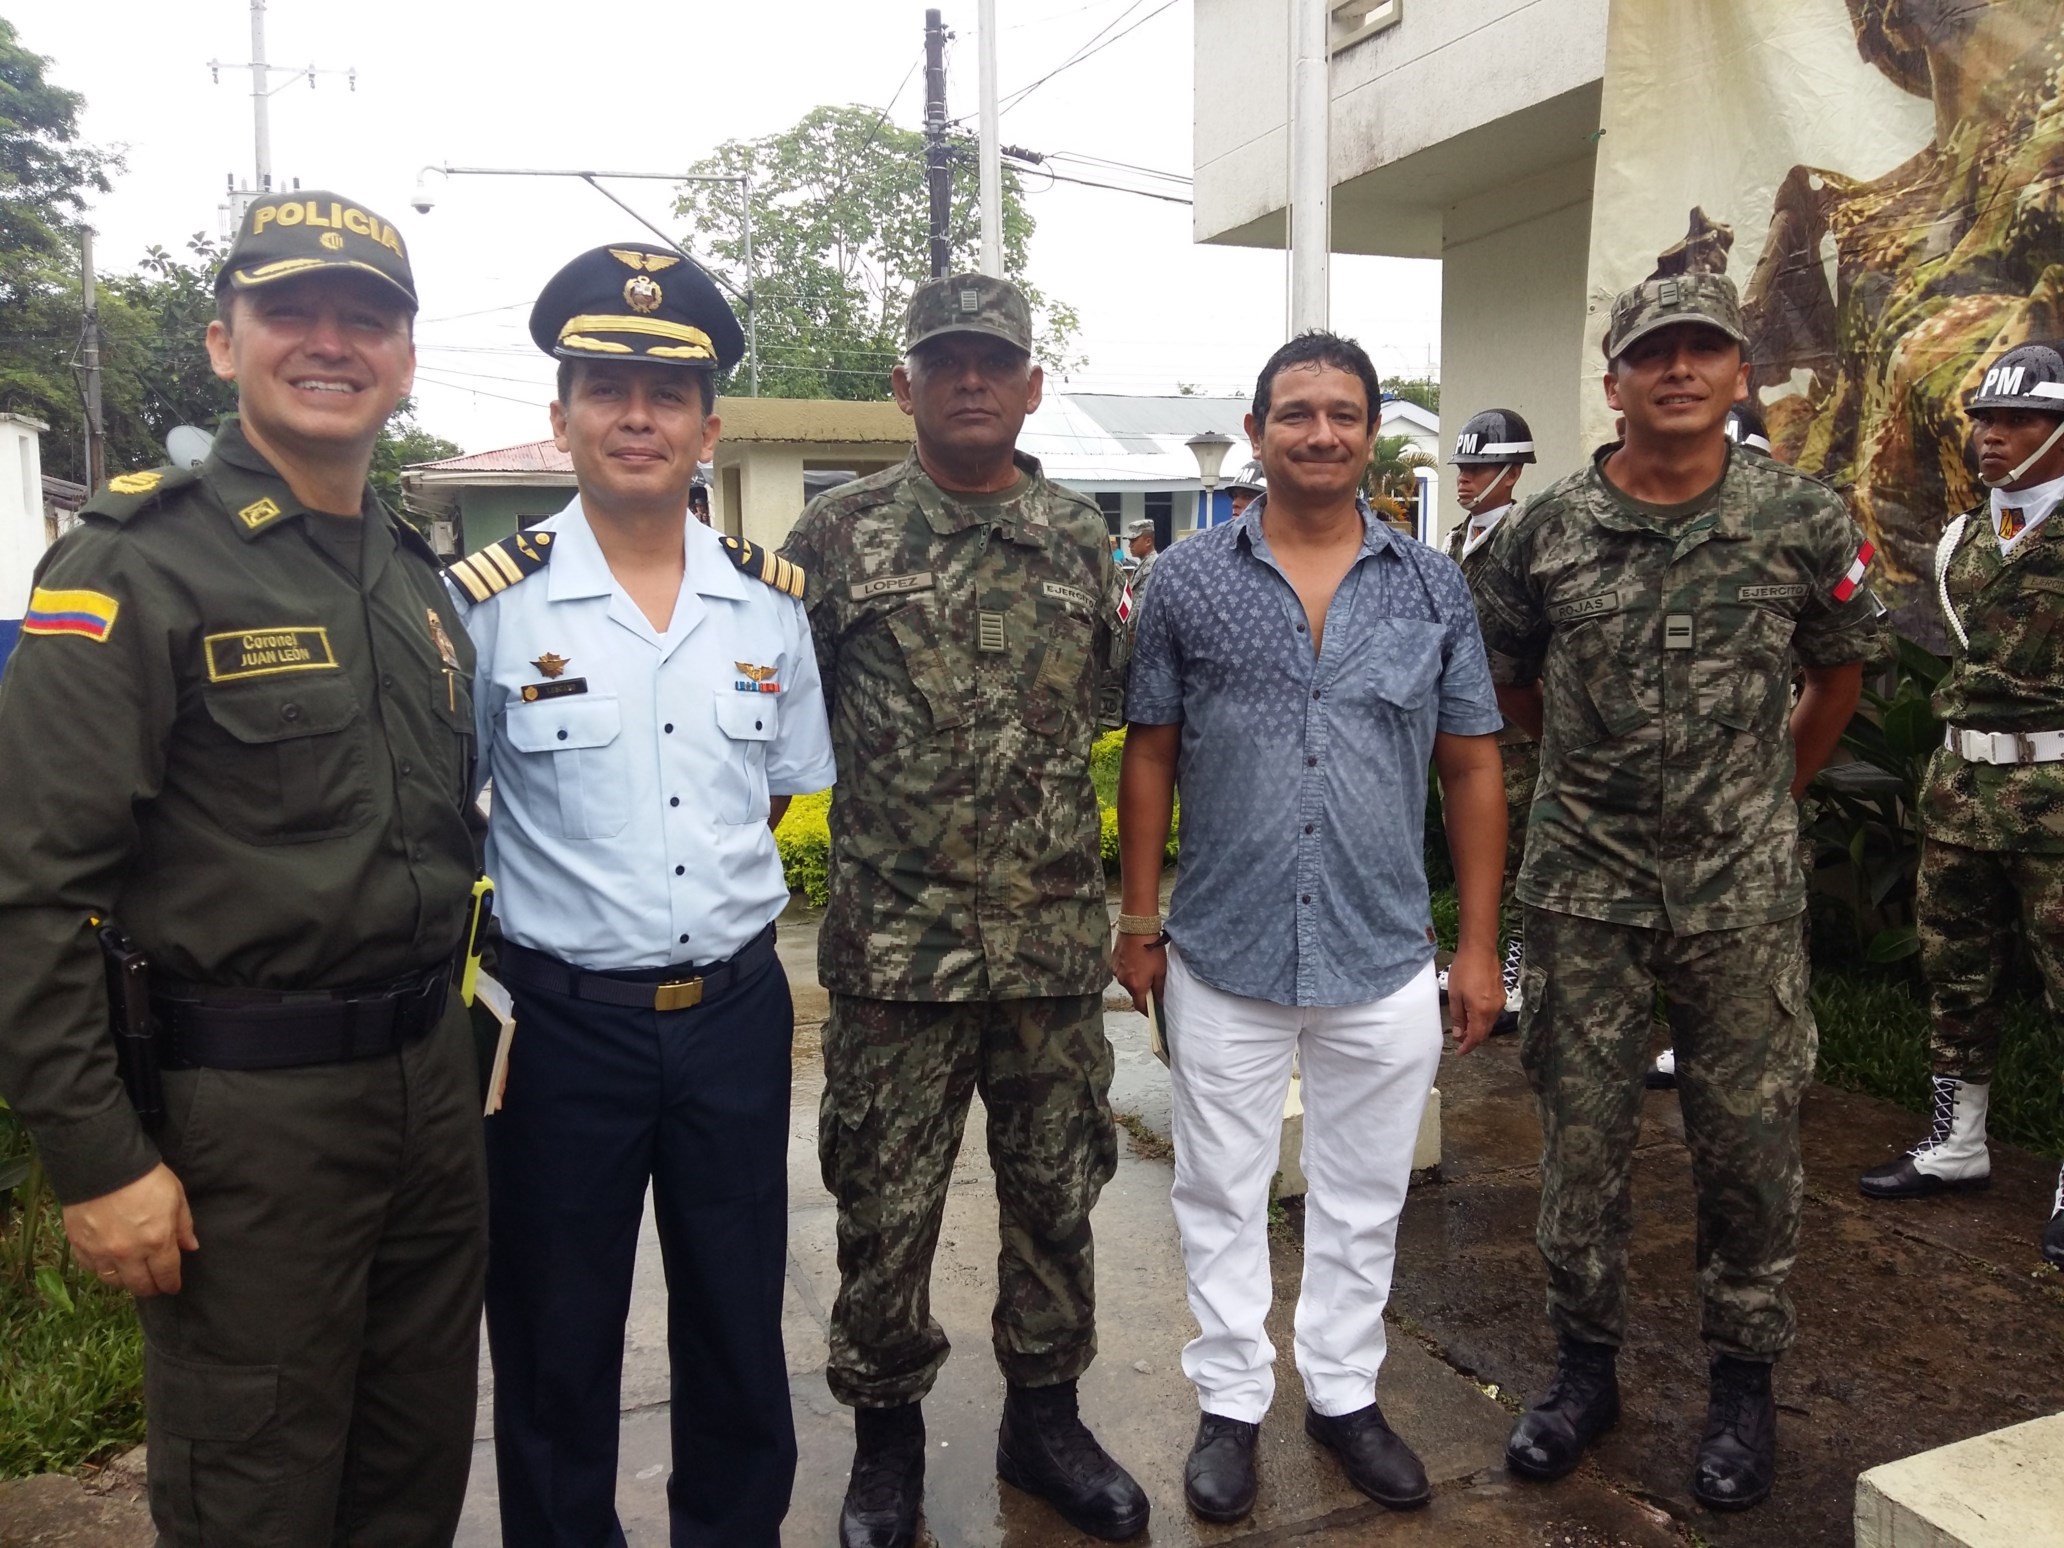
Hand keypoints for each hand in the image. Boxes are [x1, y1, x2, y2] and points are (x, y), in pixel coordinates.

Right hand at [62, 1163, 196, 1297]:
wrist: (103, 1165)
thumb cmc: (146, 1177)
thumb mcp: (176, 1196)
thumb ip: (184, 1225)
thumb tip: (191, 1247)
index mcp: (157, 1241)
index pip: (166, 1274)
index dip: (171, 1284)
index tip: (173, 1287)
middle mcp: (129, 1253)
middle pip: (140, 1285)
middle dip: (150, 1288)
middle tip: (154, 1286)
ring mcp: (101, 1252)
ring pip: (114, 1281)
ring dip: (125, 1282)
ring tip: (131, 1276)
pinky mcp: (80, 1246)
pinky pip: (91, 1268)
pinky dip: (101, 1269)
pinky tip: (108, 1263)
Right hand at [1109, 932, 1166, 1013]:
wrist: (1136, 927)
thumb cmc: (1151, 948)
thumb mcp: (1161, 970)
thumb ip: (1160, 988)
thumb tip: (1160, 1001)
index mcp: (1136, 986)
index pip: (1141, 1006)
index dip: (1148, 1011)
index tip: (1154, 1012)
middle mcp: (1123, 981)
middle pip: (1134, 993)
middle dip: (1143, 991)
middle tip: (1152, 983)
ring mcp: (1116, 971)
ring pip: (1127, 981)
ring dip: (1135, 979)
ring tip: (1144, 967)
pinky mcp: (1113, 961)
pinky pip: (1121, 971)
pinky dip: (1129, 970)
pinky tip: (1136, 960)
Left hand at [1445, 942, 1502, 1055]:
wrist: (1480, 949)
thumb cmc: (1464, 969)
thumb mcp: (1455, 995)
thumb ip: (1457, 1017)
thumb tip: (1459, 1034)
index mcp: (1482, 1011)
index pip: (1476, 1036)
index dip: (1468, 1047)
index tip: (1459, 1052)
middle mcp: (1494, 1009)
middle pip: (1485, 1032)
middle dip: (1472, 1039)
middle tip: (1459, 1040)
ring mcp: (1500, 1002)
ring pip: (1489, 1023)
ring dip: (1478, 1029)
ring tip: (1464, 1027)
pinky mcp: (1501, 995)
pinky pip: (1492, 1014)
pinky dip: (1483, 1019)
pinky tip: (1473, 1015)